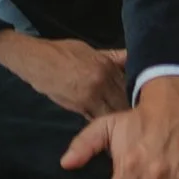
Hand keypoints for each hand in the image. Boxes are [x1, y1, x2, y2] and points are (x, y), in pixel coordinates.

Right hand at [0, 31, 127, 119]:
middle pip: (124, 100)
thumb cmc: (61, 52)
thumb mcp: (89, 50)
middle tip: (137, 120)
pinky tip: (108, 128)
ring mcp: (91, 94)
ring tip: (125, 127)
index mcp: (106, 65)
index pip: (129, 84)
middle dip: (129, 109)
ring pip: (113, 111)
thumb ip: (112, 57)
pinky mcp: (79, 106)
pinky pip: (97, 117)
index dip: (135, 95)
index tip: (142, 103)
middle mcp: (102, 79)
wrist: (37, 60)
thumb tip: (130, 57)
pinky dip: (102, 122)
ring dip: (117, 118)